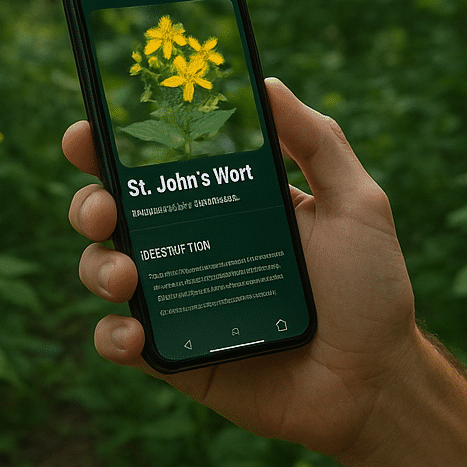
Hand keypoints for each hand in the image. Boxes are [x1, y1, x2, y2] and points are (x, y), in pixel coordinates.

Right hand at [65, 78, 420, 456]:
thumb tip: (266, 82)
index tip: (89, 129)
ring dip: (97, 266)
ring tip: (127, 276)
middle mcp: (193, 244)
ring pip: (104, 271)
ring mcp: (180, 300)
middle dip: (90, 200)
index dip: (112, 142)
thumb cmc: (371, 290)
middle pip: (114, 211)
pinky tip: (134, 333)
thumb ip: (317, 141)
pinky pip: (120, 343)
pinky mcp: (175, 356)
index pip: (157, 162)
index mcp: (226, 201)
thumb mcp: (356, 204)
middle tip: (106, 206)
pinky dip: (112, 336)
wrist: (376, 384)